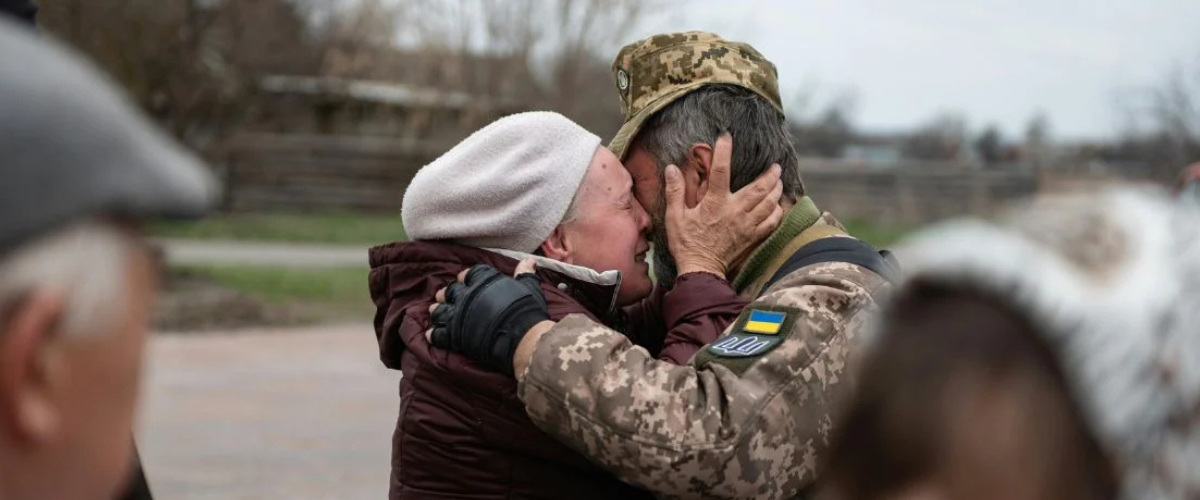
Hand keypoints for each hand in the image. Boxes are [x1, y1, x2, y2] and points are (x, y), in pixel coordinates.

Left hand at [425, 260, 550, 375]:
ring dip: (437, 310)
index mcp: (482, 281)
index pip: (469, 274)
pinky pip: (438, 334)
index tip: (464, 279)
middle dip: (448, 293)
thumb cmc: (526, 310)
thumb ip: (524, 273)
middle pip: (451, 291)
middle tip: (445, 296)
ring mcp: (457, 315)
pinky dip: (433, 334)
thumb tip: (529, 260)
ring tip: (435, 310)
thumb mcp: (529, 287)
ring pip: (440, 310)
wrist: (522, 336)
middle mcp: (466, 295)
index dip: (465, 277)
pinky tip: (431, 334)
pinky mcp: (454, 335)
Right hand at [665, 133, 783, 276]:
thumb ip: (674, 191)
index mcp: (714, 203)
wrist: (701, 270)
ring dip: (776, 190)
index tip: (725, 137)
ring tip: (779, 181)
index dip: (723, 152)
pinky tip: (778, 206)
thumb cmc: (686, 243)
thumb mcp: (674, 217)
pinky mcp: (752, 237)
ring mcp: (746, 225)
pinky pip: (771, 222)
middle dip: (769, 174)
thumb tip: (671, 169)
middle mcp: (734, 211)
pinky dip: (777, 212)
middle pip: (758, 188)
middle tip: (776, 166)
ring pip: (768, 203)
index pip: (721, 171)